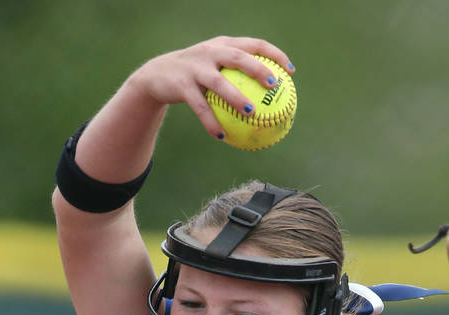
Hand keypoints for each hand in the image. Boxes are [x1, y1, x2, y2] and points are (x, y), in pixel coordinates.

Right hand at [133, 36, 294, 138]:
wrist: (157, 76)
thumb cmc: (195, 76)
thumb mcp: (216, 69)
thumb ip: (239, 76)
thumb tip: (270, 100)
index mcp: (223, 45)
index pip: (253, 44)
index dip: (274, 54)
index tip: (291, 70)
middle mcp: (210, 52)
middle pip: (237, 57)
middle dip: (257, 68)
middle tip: (273, 85)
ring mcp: (195, 67)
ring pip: (218, 83)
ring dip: (236, 97)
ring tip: (251, 113)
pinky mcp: (182, 85)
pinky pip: (200, 107)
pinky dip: (211, 122)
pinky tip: (222, 136)